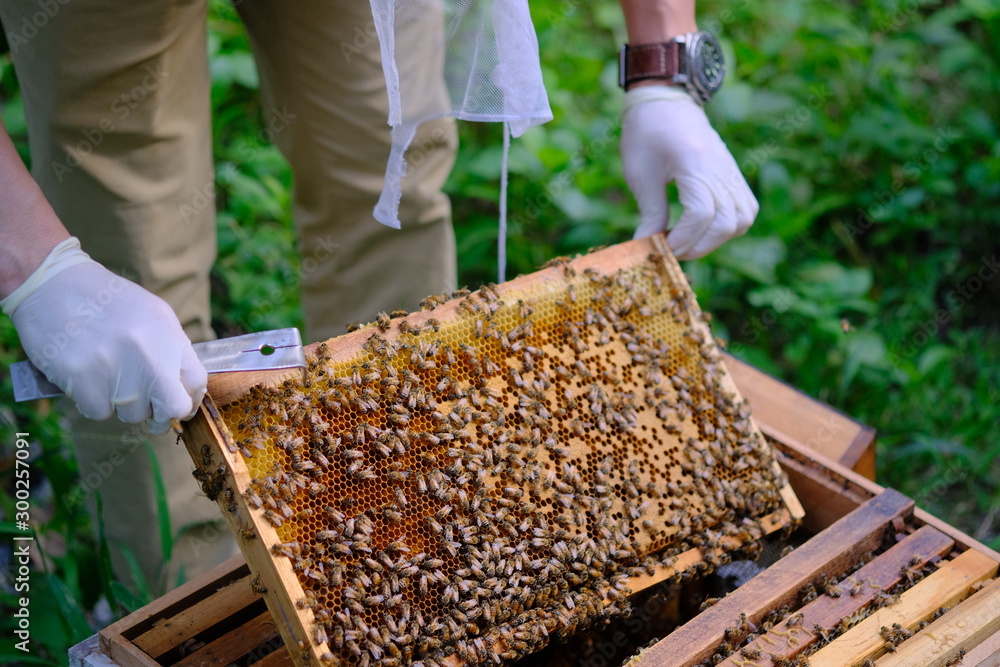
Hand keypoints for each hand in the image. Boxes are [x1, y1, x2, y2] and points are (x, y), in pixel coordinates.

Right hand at [3, 238, 206, 432]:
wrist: (52, 283)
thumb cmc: (104, 301)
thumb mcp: (151, 314)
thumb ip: (170, 348)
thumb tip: (183, 388)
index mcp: (168, 334)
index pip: (196, 382)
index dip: (190, 400)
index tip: (180, 405)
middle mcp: (148, 353)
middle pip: (173, 408)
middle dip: (163, 417)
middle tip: (152, 415)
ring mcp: (116, 368)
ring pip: (132, 414)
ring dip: (121, 403)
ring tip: (106, 373)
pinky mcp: (83, 379)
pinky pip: (99, 412)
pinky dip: (92, 401)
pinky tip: (85, 376)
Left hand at [620, 85, 757, 258]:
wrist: (665, 102)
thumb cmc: (646, 134)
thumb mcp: (640, 173)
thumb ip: (650, 212)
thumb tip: (647, 246)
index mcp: (694, 163)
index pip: (701, 214)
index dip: (683, 238)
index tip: (661, 246)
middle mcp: (720, 168)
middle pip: (726, 223)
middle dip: (698, 246)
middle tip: (672, 250)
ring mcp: (732, 172)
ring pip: (742, 220)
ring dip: (715, 240)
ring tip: (688, 241)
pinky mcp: (735, 175)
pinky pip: (746, 209)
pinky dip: (729, 227)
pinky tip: (703, 229)